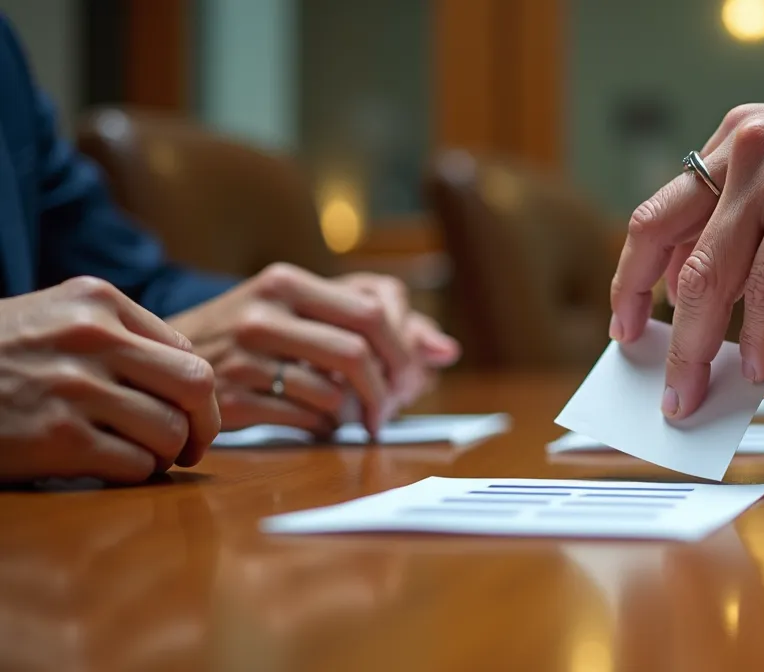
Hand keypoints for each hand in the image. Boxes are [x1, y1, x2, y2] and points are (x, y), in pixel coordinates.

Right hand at [0, 277, 219, 482]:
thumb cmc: (0, 357)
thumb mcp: (56, 318)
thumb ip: (122, 336)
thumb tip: (194, 382)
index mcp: (97, 302)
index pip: (187, 351)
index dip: (198, 393)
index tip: (189, 414)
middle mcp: (91, 338)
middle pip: (196, 387)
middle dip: (203, 425)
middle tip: (189, 446)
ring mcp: (74, 388)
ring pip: (170, 431)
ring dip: (165, 455)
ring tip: (140, 456)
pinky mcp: (57, 439)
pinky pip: (135, 465)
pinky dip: (134, 474)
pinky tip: (108, 468)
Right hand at [168, 264, 459, 436]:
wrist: (163, 356)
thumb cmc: (256, 331)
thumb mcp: (307, 307)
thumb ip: (381, 318)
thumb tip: (447, 352)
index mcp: (287, 282)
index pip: (374, 313)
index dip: (405, 351)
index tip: (411, 377)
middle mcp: (263, 314)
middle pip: (358, 355)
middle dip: (388, 389)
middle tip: (391, 409)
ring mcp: (242, 358)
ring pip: (333, 393)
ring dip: (356, 414)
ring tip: (354, 417)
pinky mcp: (230, 400)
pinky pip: (304, 421)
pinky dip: (326, 428)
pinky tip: (321, 424)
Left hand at [608, 53, 763, 418]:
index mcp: (737, 149)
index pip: (660, 220)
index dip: (635, 282)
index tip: (627, 329)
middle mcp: (744, 149)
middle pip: (673, 253)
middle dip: (668, 336)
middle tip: (670, 390)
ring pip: (713, 273)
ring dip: (702, 347)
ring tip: (701, 393)